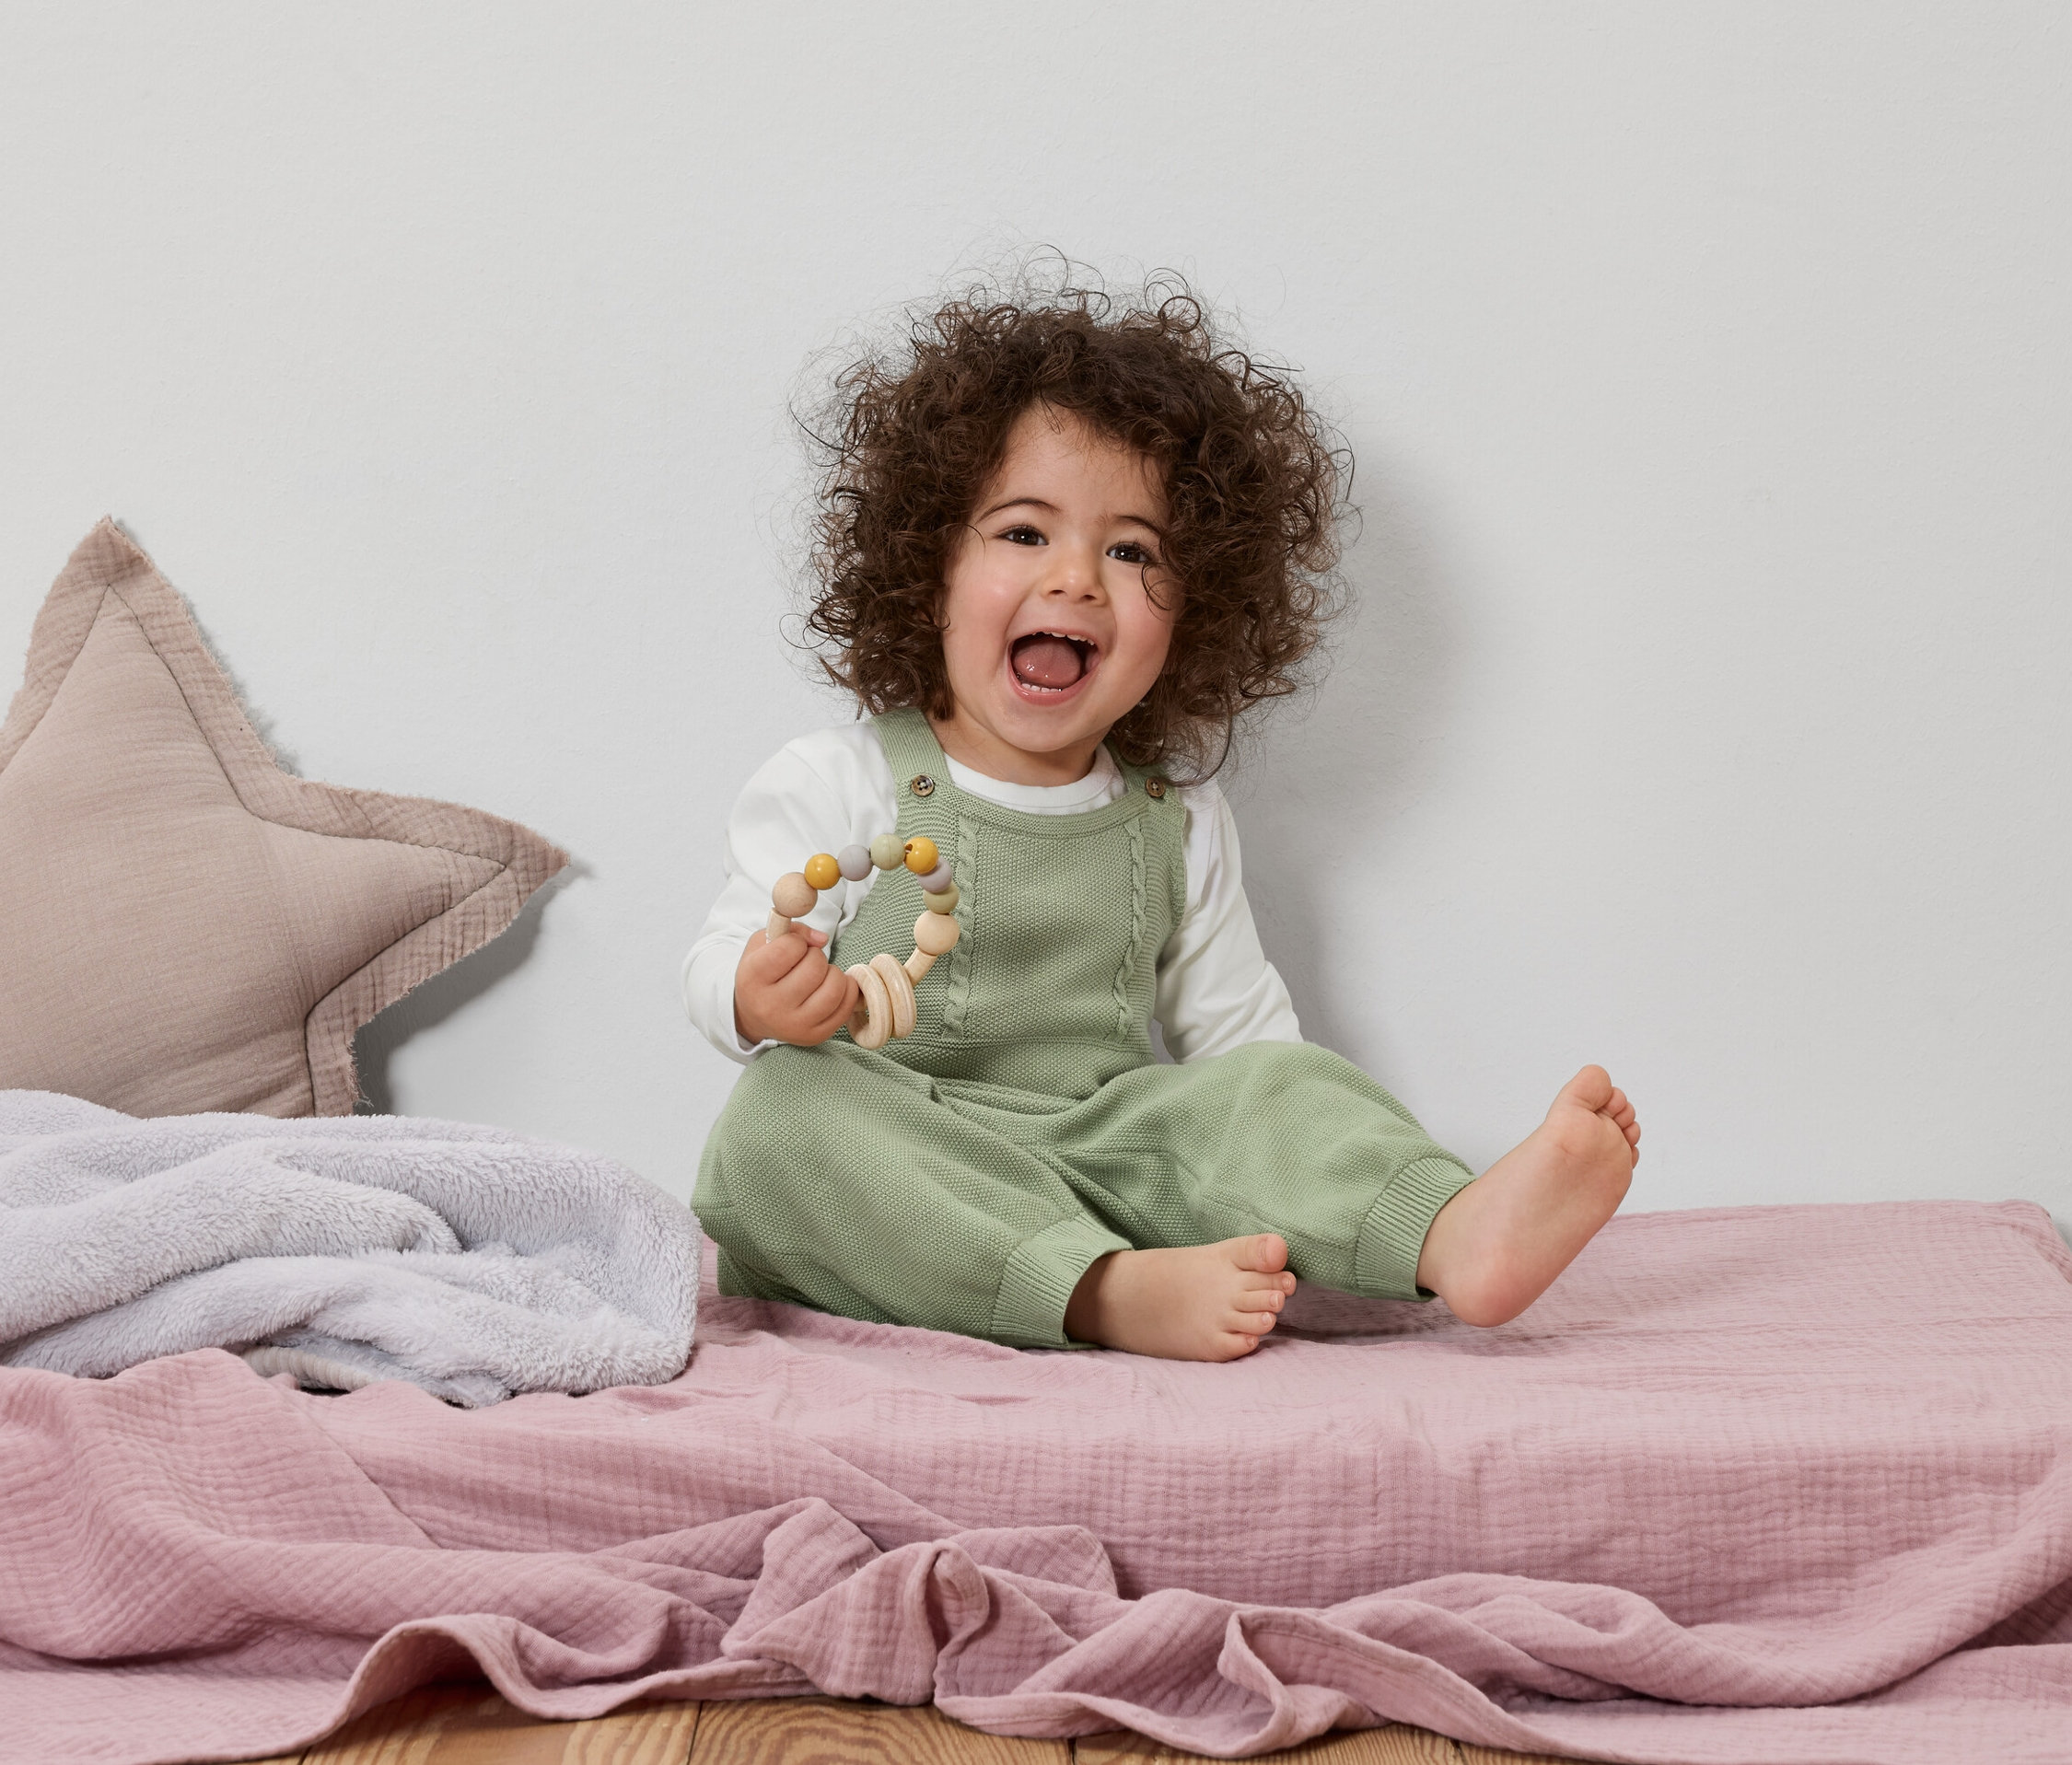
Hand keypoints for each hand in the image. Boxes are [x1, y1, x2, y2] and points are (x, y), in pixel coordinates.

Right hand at [734, 925, 859, 1047]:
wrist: (754, 1016)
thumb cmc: (762, 973)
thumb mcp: (763, 945)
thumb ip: (791, 931)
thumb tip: (821, 939)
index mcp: (752, 978)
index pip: (789, 948)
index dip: (798, 941)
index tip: (793, 948)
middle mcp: (770, 1006)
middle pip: (815, 967)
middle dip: (816, 957)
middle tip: (807, 962)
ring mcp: (794, 1025)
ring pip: (834, 988)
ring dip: (834, 973)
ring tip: (821, 975)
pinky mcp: (814, 1036)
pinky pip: (846, 1007)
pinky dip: (846, 989)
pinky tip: (833, 986)